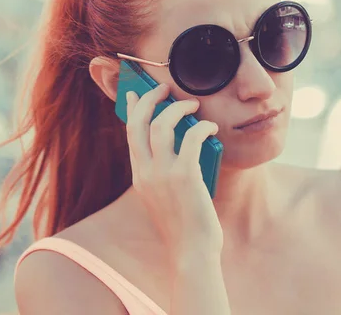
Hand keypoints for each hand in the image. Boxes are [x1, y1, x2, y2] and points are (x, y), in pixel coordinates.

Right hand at [125, 84, 222, 256]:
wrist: (191, 252)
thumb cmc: (184, 224)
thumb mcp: (164, 195)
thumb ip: (164, 171)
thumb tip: (181, 142)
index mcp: (139, 177)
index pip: (130, 134)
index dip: (132, 110)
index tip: (134, 93)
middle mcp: (145, 173)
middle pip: (139, 123)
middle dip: (150, 99)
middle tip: (165, 88)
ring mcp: (163, 174)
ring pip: (162, 125)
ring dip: (178, 109)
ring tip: (193, 105)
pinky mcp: (185, 176)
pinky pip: (192, 138)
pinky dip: (202, 126)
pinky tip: (211, 126)